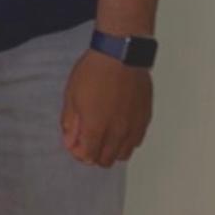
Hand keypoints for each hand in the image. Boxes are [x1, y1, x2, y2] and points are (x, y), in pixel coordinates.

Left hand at [60, 49, 152, 167]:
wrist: (121, 53)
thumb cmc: (96, 70)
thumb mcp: (72, 95)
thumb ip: (71, 122)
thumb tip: (70, 140)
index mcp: (95, 127)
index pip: (88, 156)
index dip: (79, 153)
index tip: (76, 144)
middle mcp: (116, 131)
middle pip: (106, 160)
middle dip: (94, 155)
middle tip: (89, 141)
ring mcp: (133, 125)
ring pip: (123, 154)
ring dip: (112, 150)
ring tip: (105, 136)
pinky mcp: (144, 117)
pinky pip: (137, 140)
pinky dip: (127, 140)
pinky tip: (120, 128)